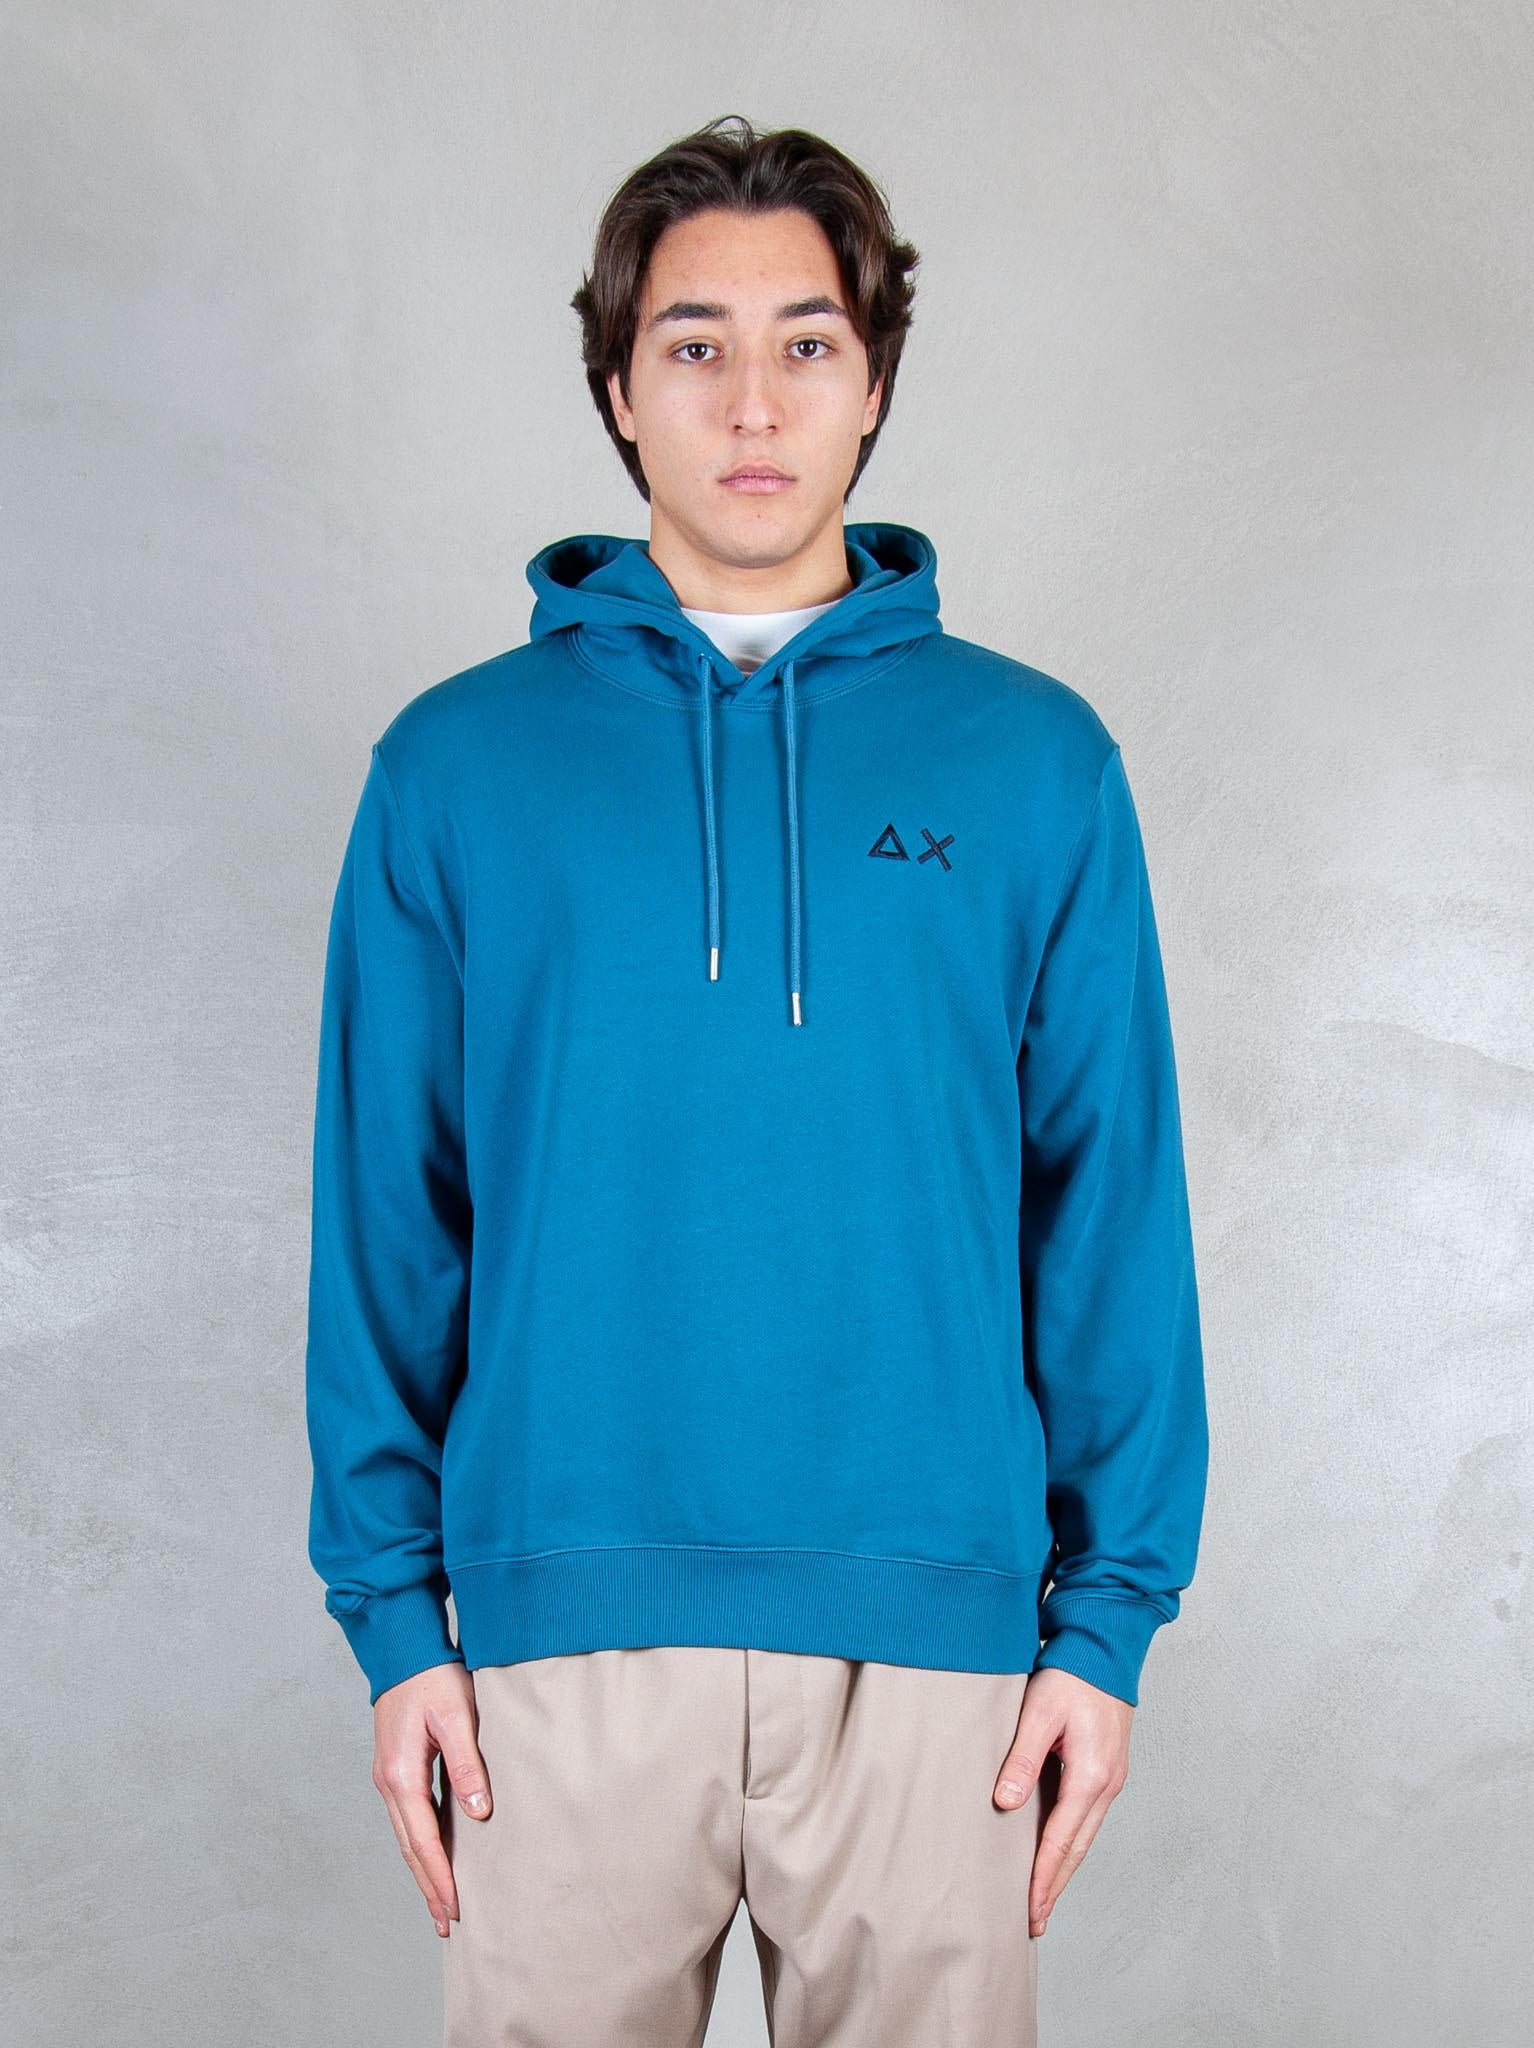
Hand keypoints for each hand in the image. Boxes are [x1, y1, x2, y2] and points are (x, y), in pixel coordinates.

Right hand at [372, 1662, 492, 1936]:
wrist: (403, 1648)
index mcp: (401, 1775)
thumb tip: (478, 1812)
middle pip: (409, 1849)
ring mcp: (388, 1777)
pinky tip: (433, 1857)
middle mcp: (388, 1783)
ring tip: (441, 1903)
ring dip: (422, 1872)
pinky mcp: (396, 1770)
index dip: (440, 1877)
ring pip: (406, 1837)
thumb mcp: (455, 1717)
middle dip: (428, 1887)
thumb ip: (467, 1764)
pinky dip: (419, 1846)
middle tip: (448, 1925)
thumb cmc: (432, 1677)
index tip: (456, 1909)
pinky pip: (408, 1820)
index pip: (422, 1841)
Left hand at [992, 1666, 1132, 1936]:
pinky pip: (1086, 1817)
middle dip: (1055, 1887)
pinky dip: (1070, 1842)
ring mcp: (1110, 1778)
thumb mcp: (1040, 1713)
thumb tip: (1006, 1804)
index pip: (1061, 1840)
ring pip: (1084, 1836)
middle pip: (1077, 1849)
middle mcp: (1106, 1784)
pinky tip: (1056, 1850)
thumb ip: (1023, 1759)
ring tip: (1043, 1897)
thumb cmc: (1072, 1674)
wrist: (1106, 1647)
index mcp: (1091, 1776)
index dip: (1042, 1878)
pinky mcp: (1106, 1768)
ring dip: (1063, 1868)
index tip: (1029, 1910)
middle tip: (1034, 1922)